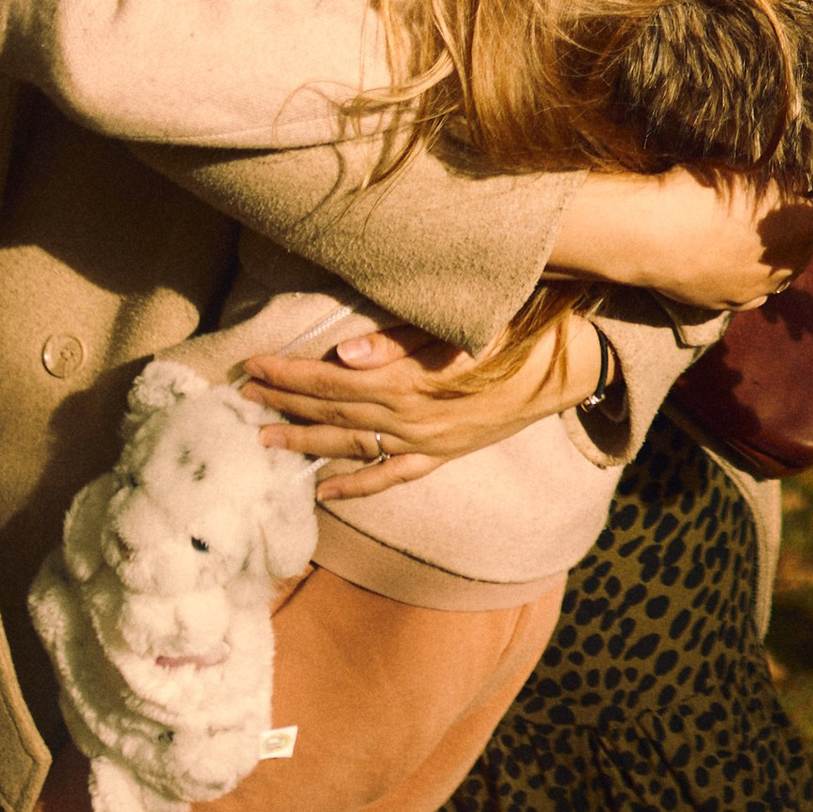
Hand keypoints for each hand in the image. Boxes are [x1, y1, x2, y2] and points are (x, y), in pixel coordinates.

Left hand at [244, 308, 605, 496]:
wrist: (570, 365)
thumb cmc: (516, 329)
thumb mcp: (463, 323)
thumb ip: (400, 341)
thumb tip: (344, 356)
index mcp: (413, 382)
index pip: (334, 380)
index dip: (291, 374)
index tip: (254, 366)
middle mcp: (414, 420)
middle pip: (336, 413)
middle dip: (285, 405)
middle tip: (242, 399)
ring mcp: (429, 442)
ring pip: (354, 447)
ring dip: (306, 443)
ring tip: (264, 441)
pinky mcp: (444, 454)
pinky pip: (393, 476)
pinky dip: (356, 485)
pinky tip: (323, 488)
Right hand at [548, 164, 812, 305]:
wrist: (651, 234)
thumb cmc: (700, 191)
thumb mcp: (747, 168)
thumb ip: (780, 178)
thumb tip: (798, 181)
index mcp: (803, 227)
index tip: (807, 187)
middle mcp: (788, 264)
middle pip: (808, 244)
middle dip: (797, 225)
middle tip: (771, 205)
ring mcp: (759, 289)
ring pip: (780, 271)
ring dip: (773, 252)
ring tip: (746, 232)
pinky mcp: (730, 302)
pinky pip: (752, 290)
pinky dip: (747, 274)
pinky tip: (726, 257)